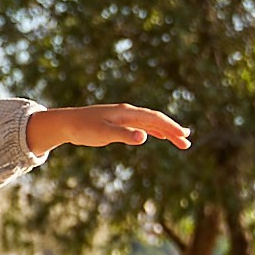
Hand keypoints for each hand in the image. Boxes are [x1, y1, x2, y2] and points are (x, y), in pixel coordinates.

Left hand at [26, 102, 189, 156]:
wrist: (66, 123)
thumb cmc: (83, 128)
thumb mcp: (103, 134)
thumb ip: (124, 135)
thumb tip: (145, 137)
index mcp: (128, 113)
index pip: (155, 119)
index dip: (171, 128)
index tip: (184, 137)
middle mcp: (129, 112)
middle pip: (156, 120)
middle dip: (173, 130)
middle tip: (187, 142)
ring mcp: (124, 116)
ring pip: (150, 122)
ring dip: (165, 130)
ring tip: (180, 139)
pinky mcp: (119, 121)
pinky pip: (142, 124)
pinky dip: (153, 130)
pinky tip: (158, 136)